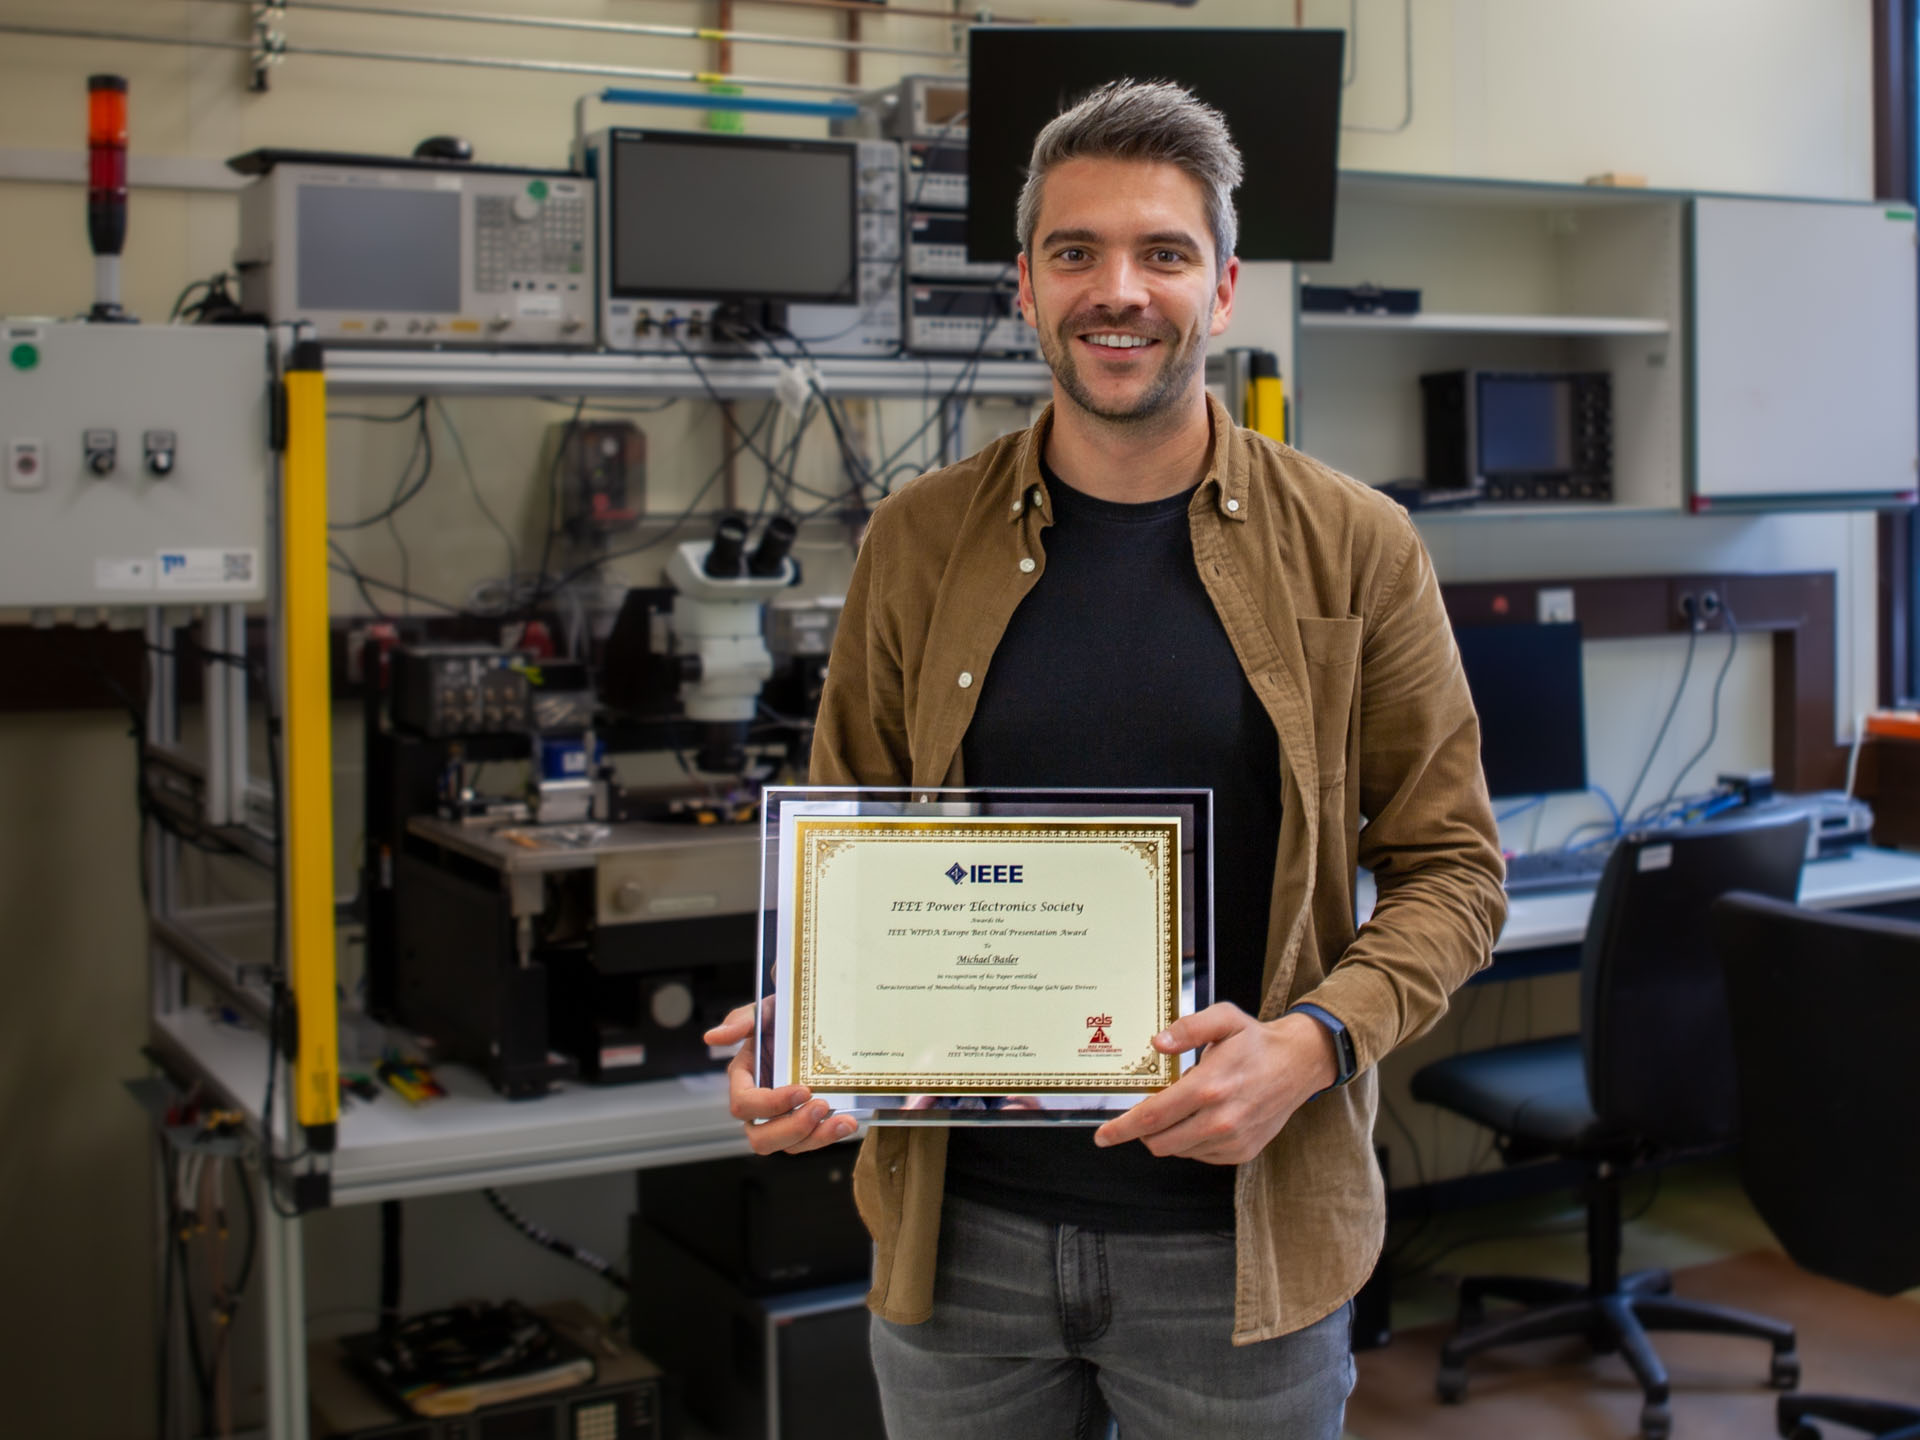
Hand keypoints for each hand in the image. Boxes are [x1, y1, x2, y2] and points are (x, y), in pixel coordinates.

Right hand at [703, 998, 858, 1154]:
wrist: (815, 1024)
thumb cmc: (783, 1018)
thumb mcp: (765, 1011)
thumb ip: (740, 1022)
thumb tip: (711, 1036)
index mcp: (743, 1080)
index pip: (745, 1104)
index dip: (770, 1104)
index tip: (803, 1091)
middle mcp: (757, 1106)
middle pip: (761, 1137)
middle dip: (793, 1127)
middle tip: (822, 1107)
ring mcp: (779, 1119)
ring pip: (789, 1145)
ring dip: (816, 1138)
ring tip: (842, 1122)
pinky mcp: (802, 1125)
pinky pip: (809, 1142)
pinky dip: (829, 1136)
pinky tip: (847, 1123)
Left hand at [1091, 1003, 1336, 1164]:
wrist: (1298, 1065)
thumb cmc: (1256, 1041)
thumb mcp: (1224, 1019)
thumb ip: (1188, 1027)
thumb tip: (1158, 1043)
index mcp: (1209, 1086)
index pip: (1153, 1116)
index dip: (1121, 1128)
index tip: (1101, 1136)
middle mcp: (1220, 1119)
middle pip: (1159, 1141)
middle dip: (1142, 1130)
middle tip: (1147, 1109)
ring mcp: (1232, 1140)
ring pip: (1177, 1150)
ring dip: (1168, 1134)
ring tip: (1185, 1105)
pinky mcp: (1241, 1152)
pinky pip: (1199, 1154)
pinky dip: (1190, 1140)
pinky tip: (1203, 1116)